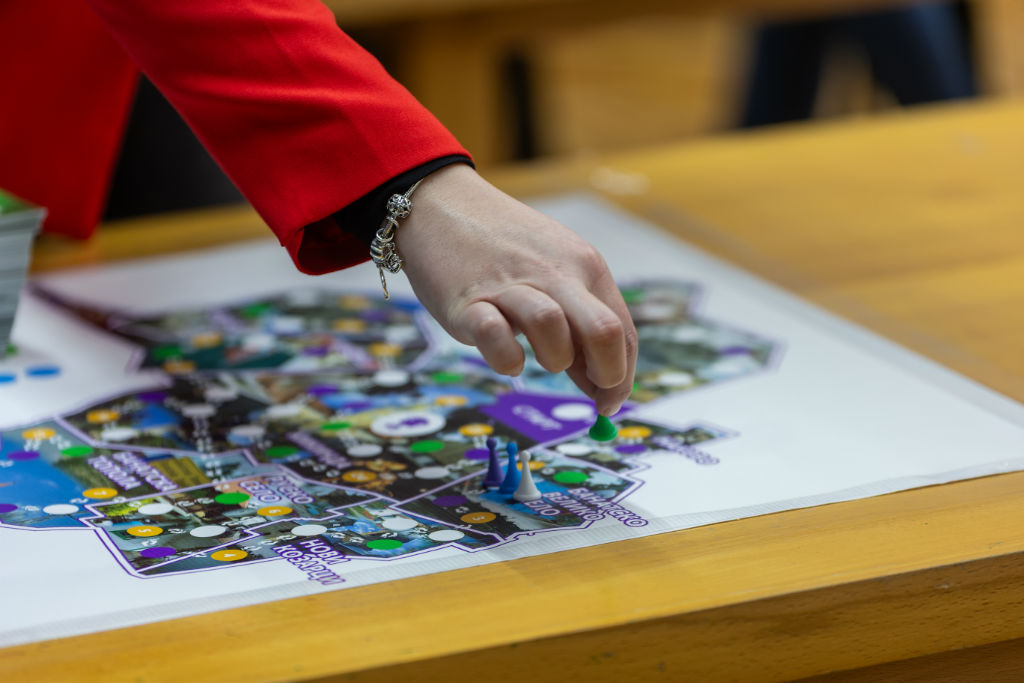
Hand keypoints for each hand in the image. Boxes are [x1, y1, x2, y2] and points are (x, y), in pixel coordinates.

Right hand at [397, 164, 636, 415]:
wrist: (439, 204)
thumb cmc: (501, 248)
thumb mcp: (554, 271)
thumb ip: (579, 321)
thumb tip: (602, 386)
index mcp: (583, 265)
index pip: (622, 331)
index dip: (622, 377)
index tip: (608, 401)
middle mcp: (554, 273)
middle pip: (605, 331)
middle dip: (607, 375)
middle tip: (591, 391)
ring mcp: (510, 286)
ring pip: (553, 330)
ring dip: (553, 359)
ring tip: (537, 356)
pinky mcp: (468, 303)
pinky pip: (496, 338)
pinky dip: (507, 359)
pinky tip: (504, 353)